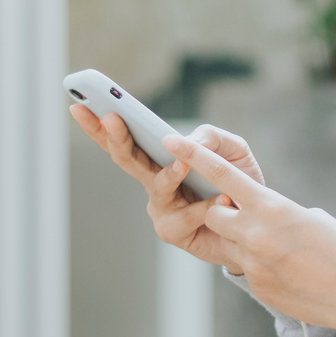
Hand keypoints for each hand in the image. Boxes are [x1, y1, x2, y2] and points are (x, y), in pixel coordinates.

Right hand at [69, 106, 260, 274]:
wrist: (256, 224)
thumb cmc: (238, 183)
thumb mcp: (232, 150)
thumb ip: (211, 138)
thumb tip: (184, 142)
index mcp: (159, 158)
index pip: (124, 139)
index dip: (99, 124)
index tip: (79, 104)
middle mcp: (153, 183)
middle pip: (126, 158)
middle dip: (116, 137)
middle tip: (112, 117)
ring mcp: (160, 208)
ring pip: (157, 187)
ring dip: (170, 174)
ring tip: (185, 164)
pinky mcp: (174, 232)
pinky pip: (187, 215)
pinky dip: (207, 205)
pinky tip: (223, 199)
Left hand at [168, 136, 335, 336]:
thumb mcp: (310, 218)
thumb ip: (277, 212)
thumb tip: (261, 216)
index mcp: (272, 207)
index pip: (223, 175)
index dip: (195, 155)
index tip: (172, 140)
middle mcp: (256, 233)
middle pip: (214, 213)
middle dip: (223, 211)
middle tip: (247, 215)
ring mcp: (254, 262)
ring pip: (227, 241)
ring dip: (238, 238)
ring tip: (272, 245)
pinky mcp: (258, 286)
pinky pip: (245, 267)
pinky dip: (260, 264)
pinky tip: (289, 271)